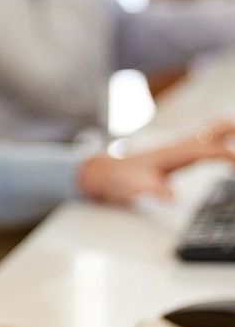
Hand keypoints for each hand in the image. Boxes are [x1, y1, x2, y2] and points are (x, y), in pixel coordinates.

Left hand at [78, 122, 234, 205]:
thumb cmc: (120, 178)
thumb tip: (170, 196)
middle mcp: (178, 147)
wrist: (104, 173)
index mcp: (174, 153)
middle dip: (232, 131)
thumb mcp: (135, 186)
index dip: (227, 156)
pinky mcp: (176, 154)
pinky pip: (204, 143)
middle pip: (213, 130)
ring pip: (209, 134)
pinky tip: (224, 151)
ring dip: (228, 135)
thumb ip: (152, 189)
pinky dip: (219, 143)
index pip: (209, 150)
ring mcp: (178, 148)